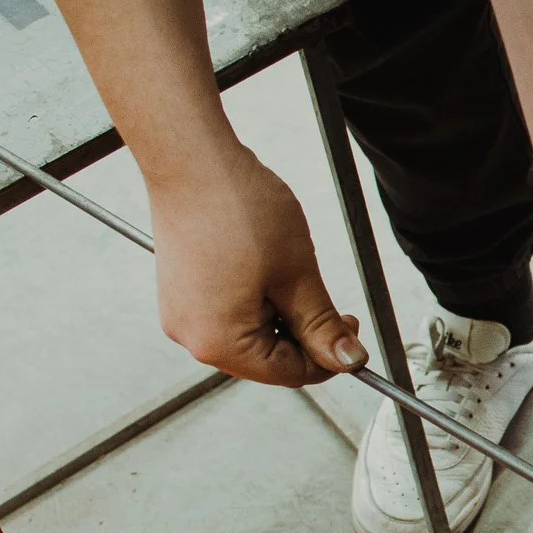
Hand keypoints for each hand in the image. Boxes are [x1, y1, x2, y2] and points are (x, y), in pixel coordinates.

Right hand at [147, 145, 365, 385]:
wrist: (192, 159)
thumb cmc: (236, 207)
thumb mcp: (297, 275)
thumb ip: (323, 325)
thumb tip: (347, 359)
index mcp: (219, 342)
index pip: (290, 374)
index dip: (329, 358)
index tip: (352, 332)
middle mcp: (191, 336)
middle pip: (267, 360)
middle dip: (304, 335)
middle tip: (331, 303)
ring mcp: (181, 314)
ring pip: (250, 335)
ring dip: (282, 315)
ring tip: (292, 275)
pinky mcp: (180, 293)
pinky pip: (228, 313)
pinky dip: (257, 301)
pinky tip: (269, 270)